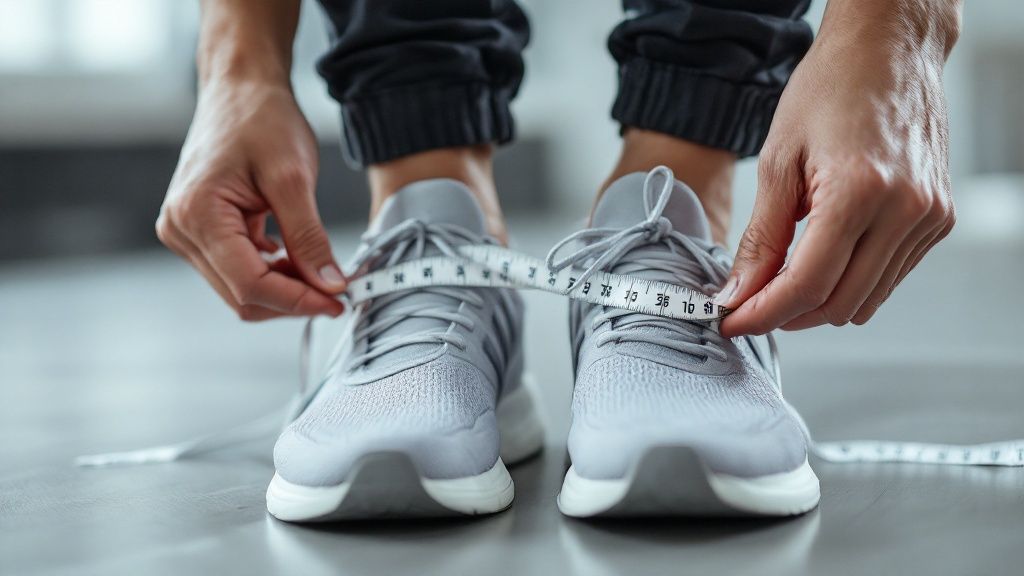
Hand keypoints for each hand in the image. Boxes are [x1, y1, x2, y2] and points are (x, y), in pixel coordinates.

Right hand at [157, 79, 345, 320]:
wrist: (241, 88)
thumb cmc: (262, 118)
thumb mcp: (294, 178)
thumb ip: (310, 237)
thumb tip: (329, 285)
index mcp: (197, 215)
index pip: (250, 285)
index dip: (298, 301)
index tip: (339, 302)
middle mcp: (181, 230)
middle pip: (243, 295)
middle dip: (293, 299)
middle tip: (338, 290)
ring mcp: (186, 233)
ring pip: (241, 289)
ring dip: (284, 289)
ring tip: (322, 270)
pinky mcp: (199, 232)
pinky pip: (238, 271)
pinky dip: (273, 273)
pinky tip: (299, 258)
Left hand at [718, 0, 960, 336]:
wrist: (889, 49)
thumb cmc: (829, 90)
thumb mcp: (778, 161)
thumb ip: (760, 237)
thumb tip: (738, 293)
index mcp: (860, 191)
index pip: (808, 284)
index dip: (763, 314)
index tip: (731, 322)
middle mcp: (905, 210)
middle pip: (839, 303)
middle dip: (787, 315)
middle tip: (748, 305)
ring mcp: (928, 217)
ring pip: (867, 299)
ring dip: (819, 303)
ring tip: (780, 280)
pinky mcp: (938, 219)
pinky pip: (890, 276)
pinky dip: (851, 281)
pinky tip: (822, 258)